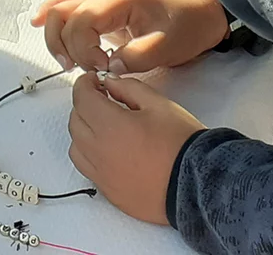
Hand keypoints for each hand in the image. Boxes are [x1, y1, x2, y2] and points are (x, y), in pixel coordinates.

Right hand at [33, 0, 230, 73]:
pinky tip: (39, 23)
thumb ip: (137, 56)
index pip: (82, 20)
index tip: (103, 67)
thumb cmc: (185, 26)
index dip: (84, 48)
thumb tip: (109, 67)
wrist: (198, 15)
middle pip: (64, 15)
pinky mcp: (102, 15)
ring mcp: (102, 5)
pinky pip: (70, 10)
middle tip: (86, 70)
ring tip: (69, 63)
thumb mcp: (167, 46)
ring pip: (62, 12)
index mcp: (119, 1)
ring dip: (58, 37)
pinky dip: (54, 17)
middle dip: (67, 46)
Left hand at [68, 71, 202, 225]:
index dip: (85, 84)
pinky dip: (90, 155)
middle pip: (75, 121)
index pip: (81, 98)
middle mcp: (99, 151)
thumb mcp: (158, 103)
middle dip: (84, 105)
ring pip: (76, 147)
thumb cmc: (180, 142)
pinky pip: (87, 169)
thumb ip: (128, 88)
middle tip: (101, 99)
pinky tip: (108, 149)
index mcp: (110, 125)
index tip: (93, 80)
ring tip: (104, 126)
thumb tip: (109, 83)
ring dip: (83, 131)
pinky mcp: (109, 192)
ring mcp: (102, 175)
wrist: (197, 184)